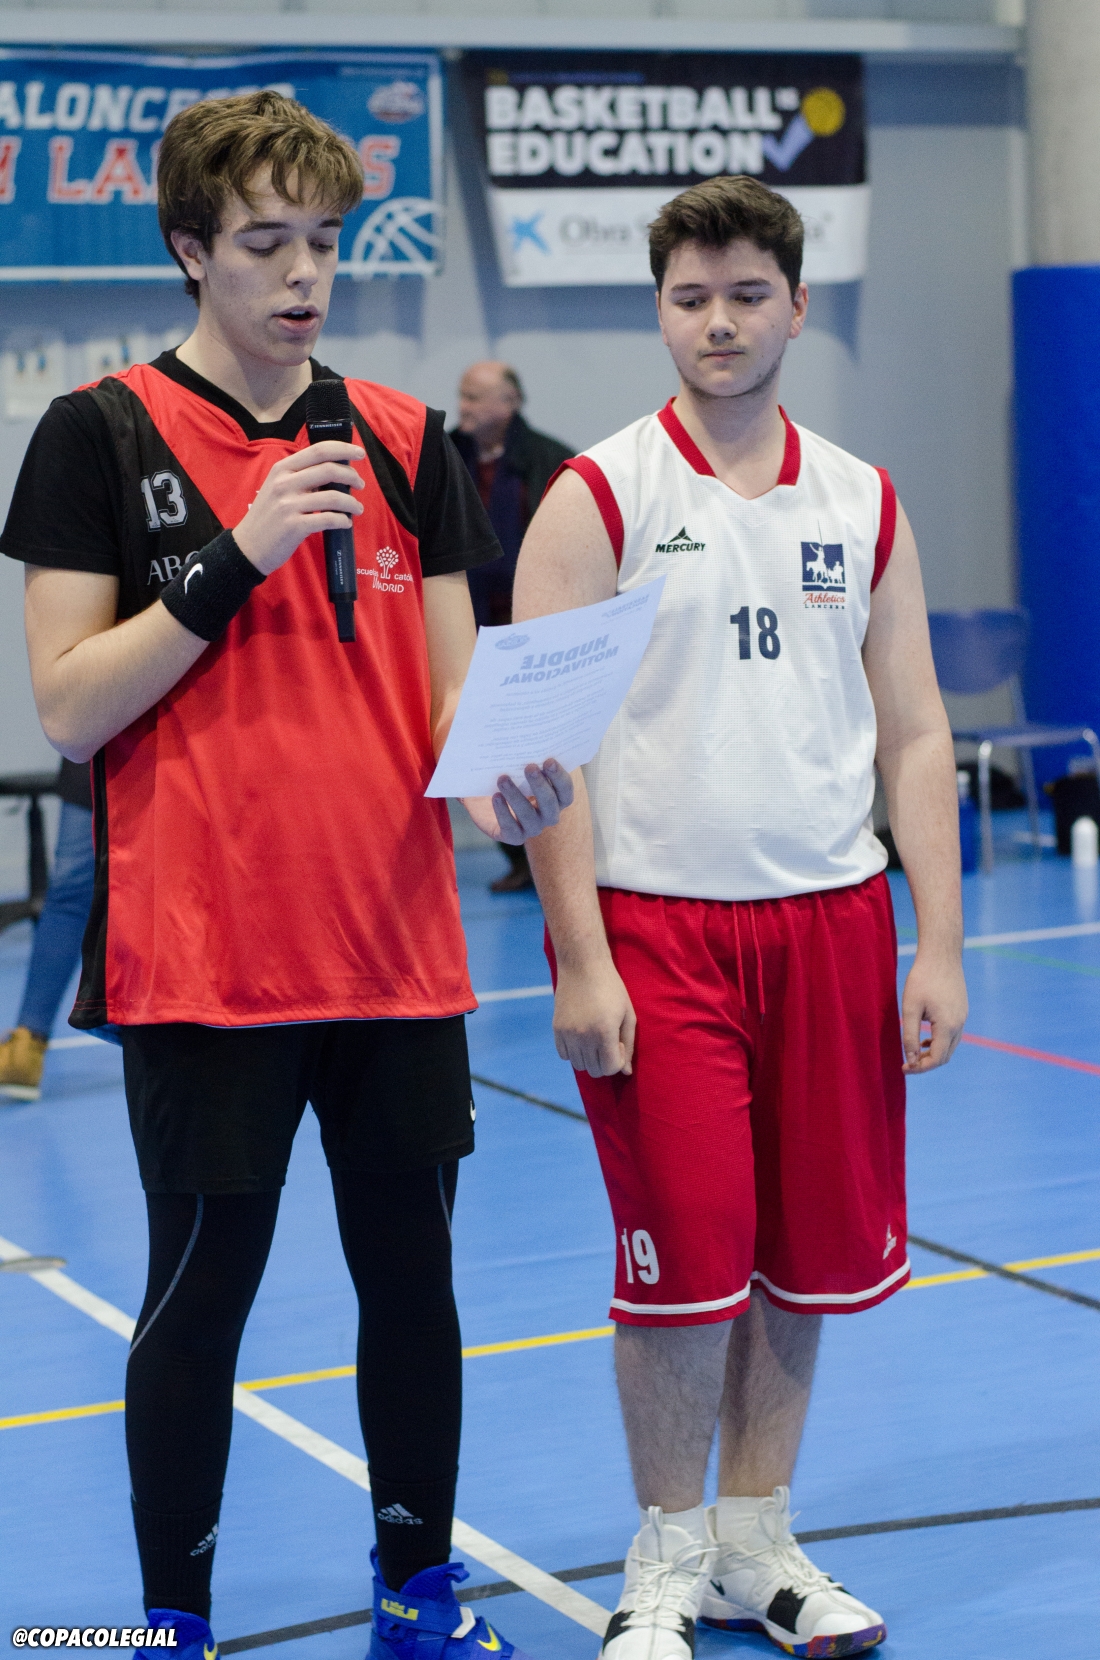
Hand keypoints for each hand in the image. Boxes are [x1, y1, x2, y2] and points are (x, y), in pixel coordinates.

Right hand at [233, 441, 365, 575]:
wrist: (249, 547)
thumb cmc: (268, 517)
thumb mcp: (277, 488)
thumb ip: (300, 477)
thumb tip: (335, 471)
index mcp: (282, 469)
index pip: (318, 450)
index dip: (343, 449)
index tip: (359, 453)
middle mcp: (284, 483)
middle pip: (329, 470)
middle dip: (352, 476)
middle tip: (360, 484)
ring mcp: (289, 505)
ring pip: (333, 497)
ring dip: (351, 503)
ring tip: (357, 509)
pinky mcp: (294, 526)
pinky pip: (329, 519)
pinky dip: (343, 521)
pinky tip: (345, 523)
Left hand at [462, 759, 573, 844]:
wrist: (483, 793)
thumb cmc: (508, 774)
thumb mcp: (517, 762)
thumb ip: (528, 752)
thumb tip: (532, 730)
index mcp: (556, 797)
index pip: (566, 792)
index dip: (560, 778)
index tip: (549, 760)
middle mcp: (547, 815)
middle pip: (551, 805)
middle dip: (541, 785)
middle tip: (529, 766)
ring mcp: (531, 827)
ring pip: (530, 817)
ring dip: (517, 797)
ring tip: (503, 779)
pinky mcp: (512, 836)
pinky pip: (511, 829)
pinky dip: (504, 813)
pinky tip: (496, 797)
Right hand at [553, 959, 635, 1077]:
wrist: (583, 966)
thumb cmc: (612, 988)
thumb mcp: (627, 1014)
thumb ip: (628, 1045)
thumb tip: (626, 1072)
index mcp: (605, 1032)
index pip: (611, 1068)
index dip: (618, 1061)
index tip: (618, 1044)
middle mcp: (584, 1036)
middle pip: (595, 1070)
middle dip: (605, 1062)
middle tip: (608, 1042)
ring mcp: (568, 1033)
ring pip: (579, 1065)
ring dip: (590, 1058)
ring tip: (595, 1039)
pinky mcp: (556, 1029)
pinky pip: (564, 1055)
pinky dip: (574, 1052)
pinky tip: (582, 1036)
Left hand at [901, 950, 966, 1072]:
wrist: (942, 954)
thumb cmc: (922, 978)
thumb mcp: (910, 1008)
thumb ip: (910, 1036)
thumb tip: (911, 1060)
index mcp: (947, 1026)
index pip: (936, 1059)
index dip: (919, 1068)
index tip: (904, 1068)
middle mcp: (960, 1024)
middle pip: (945, 1056)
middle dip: (927, 1063)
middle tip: (907, 1062)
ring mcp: (963, 1017)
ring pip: (950, 1046)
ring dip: (934, 1053)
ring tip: (915, 1050)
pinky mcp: (962, 1010)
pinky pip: (953, 1034)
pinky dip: (940, 1041)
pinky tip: (926, 1036)